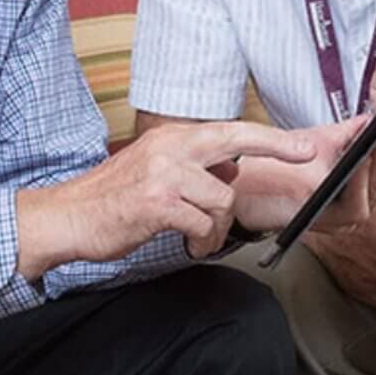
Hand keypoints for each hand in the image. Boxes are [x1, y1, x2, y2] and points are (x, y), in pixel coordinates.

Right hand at [15, 121, 317, 278]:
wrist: (69, 216)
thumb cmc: (113, 199)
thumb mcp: (155, 170)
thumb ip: (192, 167)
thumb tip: (230, 170)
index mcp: (172, 137)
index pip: (231, 130)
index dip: (272, 137)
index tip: (305, 145)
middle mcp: (170, 147)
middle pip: (237, 142)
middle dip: (278, 147)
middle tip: (306, 158)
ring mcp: (164, 174)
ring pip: (224, 199)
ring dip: (220, 227)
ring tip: (201, 237)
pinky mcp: (158, 203)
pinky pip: (204, 225)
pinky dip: (204, 242)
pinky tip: (190, 244)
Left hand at [231, 57, 375, 235]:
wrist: (242, 187)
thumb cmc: (276, 166)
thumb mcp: (322, 141)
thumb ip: (351, 131)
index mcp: (356, 188)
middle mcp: (354, 207)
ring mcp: (343, 219)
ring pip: (373, 192)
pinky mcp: (327, 224)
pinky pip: (354, 205)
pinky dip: (359, 180)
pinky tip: (361, 157)